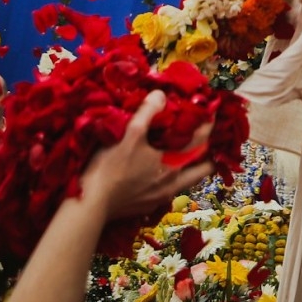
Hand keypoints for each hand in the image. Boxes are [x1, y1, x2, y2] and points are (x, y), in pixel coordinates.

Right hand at [80, 90, 214, 219]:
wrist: (91, 205)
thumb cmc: (111, 167)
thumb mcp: (130, 133)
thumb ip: (148, 111)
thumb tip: (161, 95)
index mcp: (173, 164)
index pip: (201, 143)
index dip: (208, 126)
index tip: (210, 114)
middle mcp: (173, 184)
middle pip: (202, 168)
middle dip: (205, 152)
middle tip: (199, 136)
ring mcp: (161, 198)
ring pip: (187, 180)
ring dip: (189, 165)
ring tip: (181, 151)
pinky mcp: (148, 206)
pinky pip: (169, 189)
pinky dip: (172, 176)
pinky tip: (158, 168)